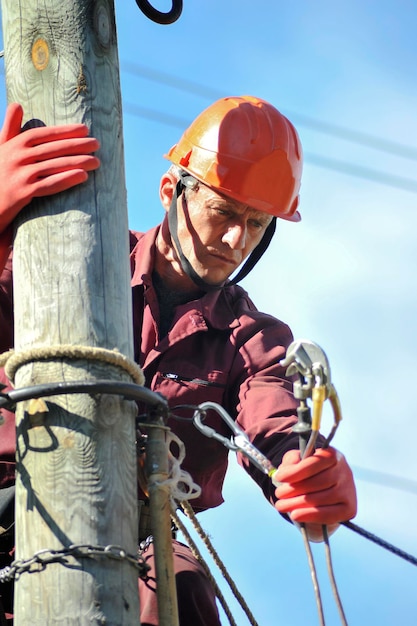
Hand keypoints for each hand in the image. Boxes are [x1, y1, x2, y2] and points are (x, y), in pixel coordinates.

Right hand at [0, 103, 99, 233]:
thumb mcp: (1, 148)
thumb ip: (10, 128)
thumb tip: (16, 104)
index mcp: (14, 144)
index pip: (44, 134)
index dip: (65, 131)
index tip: (85, 129)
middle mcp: (17, 156)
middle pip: (53, 149)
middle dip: (77, 145)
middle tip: (97, 144)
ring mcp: (20, 174)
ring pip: (54, 166)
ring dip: (78, 162)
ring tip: (96, 161)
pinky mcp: (22, 192)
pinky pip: (49, 184)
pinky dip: (67, 179)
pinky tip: (83, 177)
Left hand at [273, 447, 356, 540]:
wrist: (321, 491)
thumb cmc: (307, 473)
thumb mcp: (297, 461)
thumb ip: (292, 461)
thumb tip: (286, 471)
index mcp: (332, 455)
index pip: (316, 462)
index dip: (297, 471)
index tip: (279, 477)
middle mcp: (345, 471)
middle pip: (319, 482)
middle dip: (295, 489)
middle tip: (278, 494)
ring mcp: (349, 490)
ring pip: (322, 499)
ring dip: (298, 504)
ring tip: (281, 505)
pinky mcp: (350, 509)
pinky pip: (329, 514)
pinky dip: (310, 515)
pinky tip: (295, 515)